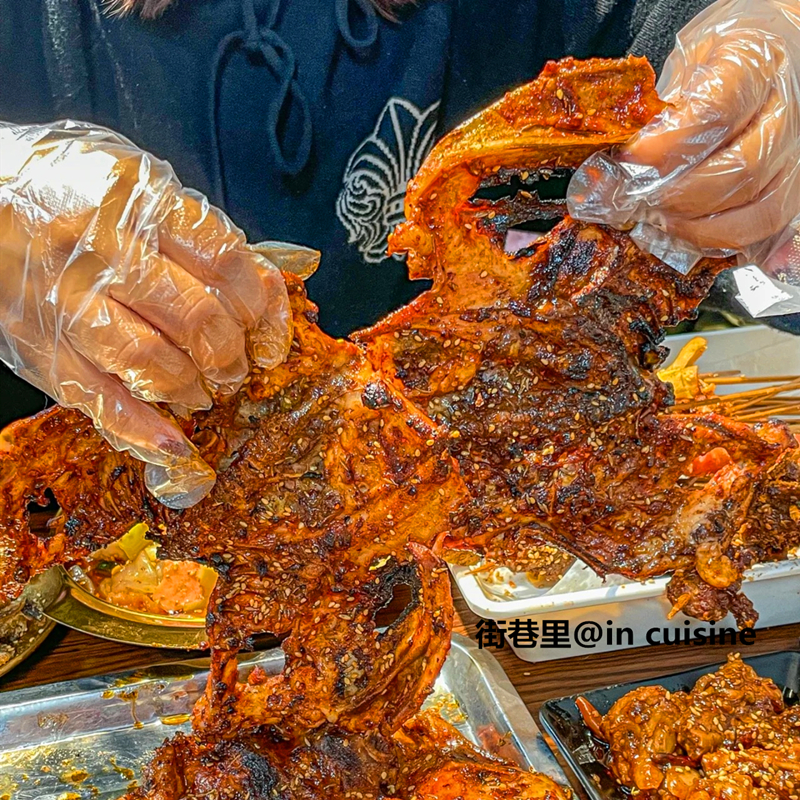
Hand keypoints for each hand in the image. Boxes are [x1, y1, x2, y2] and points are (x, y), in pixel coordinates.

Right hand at [0, 121, 290, 507]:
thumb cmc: (75, 194)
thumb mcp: (141, 187)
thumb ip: (204, 235)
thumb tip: (271, 285)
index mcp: (138, 202)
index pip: (224, 261)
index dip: (260, 304)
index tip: (266, 327)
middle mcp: (100, 250)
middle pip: (197, 317)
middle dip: (231, 354)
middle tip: (235, 365)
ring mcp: (66, 303)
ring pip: (152, 362)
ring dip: (194, 388)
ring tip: (203, 391)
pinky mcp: (40, 347)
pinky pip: (99, 399)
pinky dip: (143, 430)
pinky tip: (173, 442)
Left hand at [568, 0, 799, 286]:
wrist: (764, 58)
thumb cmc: (716, 65)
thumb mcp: (682, 67)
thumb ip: (659, 111)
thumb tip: (617, 164)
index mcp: (755, 65)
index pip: (716, 113)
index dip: (667, 146)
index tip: (629, 160)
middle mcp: (788, 109)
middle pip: (740, 168)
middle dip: (678, 195)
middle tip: (638, 200)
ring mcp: (796, 153)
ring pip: (760, 207)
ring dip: (698, 226)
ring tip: (659, 220)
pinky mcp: (793, 186)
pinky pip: (766, 227)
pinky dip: (723, 240)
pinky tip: (687, 233)